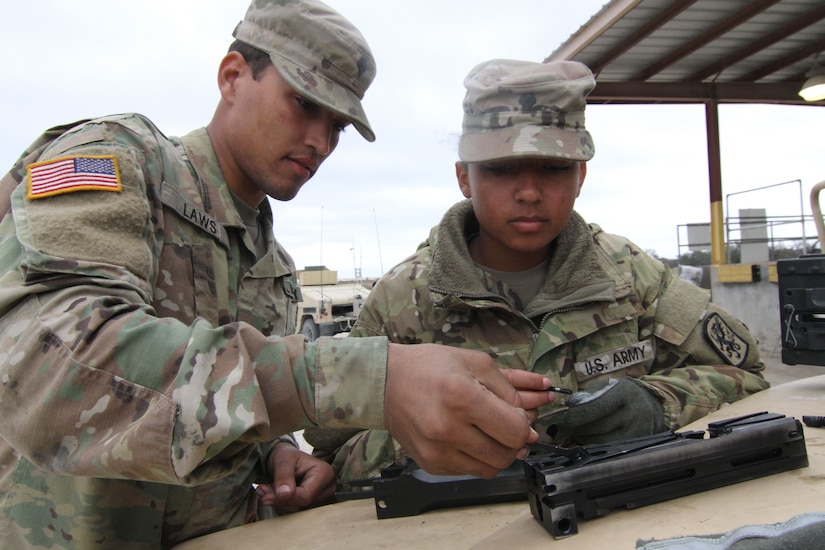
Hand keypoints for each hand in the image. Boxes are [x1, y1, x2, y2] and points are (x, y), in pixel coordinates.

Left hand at [256, 441, 335, 514]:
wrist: (287, 461)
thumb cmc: (287, 457)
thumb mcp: (283, 460)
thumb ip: (284, 476)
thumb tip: (284, 494)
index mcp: (325, 473)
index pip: (306, 496)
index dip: (284, 499)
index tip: (265, 496)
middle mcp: (328, 488)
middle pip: (302, 506)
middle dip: (280, 500)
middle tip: (263, 490)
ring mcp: (324, 500)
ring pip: (297, 512)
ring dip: (279, 504)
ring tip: (268, 490)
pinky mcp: (315, 507)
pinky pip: (296, 515)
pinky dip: (283, 507)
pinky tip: (276, 496)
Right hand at [383, 344, 547, 478]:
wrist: (386, 383)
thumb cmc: (429, 367)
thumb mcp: (475, 363)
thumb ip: (513, 385)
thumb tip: (543, 400)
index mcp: (461, 398)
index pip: (515, 430)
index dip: (525, 424)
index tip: (519, 415)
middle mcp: (448, 429)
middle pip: (506, 454)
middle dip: (515, 440)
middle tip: (507, 424)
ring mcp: (438, 451)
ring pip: (491, 468)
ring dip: (499, 452)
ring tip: (490, 431)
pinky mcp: (432, 464)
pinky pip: (471, 471)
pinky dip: (478, 457)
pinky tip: (470, 437)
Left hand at [549, 377, 665, 444]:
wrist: (650, 402)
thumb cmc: (623, 393)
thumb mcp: (608, 386)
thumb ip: (588, 395)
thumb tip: (569, 406)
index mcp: (624, 393)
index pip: (596, 408)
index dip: (576, 416)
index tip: (564, 420)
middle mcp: (634, 411)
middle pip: (599, 426)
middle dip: (578, 429)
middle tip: (566, 428)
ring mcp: (638, 429)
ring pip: (604, 440)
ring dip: (585, 438)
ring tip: (576, 432)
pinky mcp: (638, 441)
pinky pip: (611, 447)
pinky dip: (597, 445)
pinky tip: (589, 439)